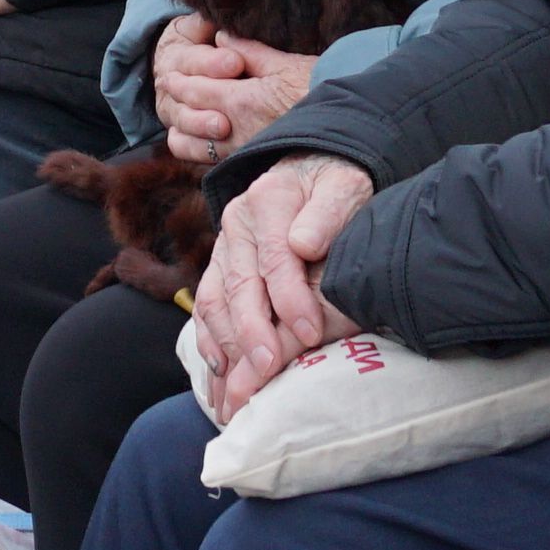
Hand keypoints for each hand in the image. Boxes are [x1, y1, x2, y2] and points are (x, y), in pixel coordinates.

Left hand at [149, 15, 320, 164]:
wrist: (348, 128)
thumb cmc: (320, 91)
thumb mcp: (286, 63)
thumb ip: (249, 51)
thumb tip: (220, 37)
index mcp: (242, 100)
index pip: (195, 90)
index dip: (179, 81)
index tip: (168, 74)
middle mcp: (236, 130)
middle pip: (186, 117)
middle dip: (174, 101)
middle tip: (168, 90)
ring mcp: (241, 151)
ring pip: (191, 146)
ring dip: (181, 129)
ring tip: (180, 115)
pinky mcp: (249, 164)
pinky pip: (210, 161)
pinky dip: (198, 148)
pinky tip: (202, 137)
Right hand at [198, 160, 372, 407]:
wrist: (314, 169)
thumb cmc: (337, 186)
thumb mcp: (345, 186)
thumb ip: (328, 212)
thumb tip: (304, 244)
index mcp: (268, 199)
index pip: (276, 257)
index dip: (291, 299)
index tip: (311, 334)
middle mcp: (237, 222)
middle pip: (240, 285)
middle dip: (252, 332)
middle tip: (268, 368)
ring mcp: (224, 245)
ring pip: (215, 300)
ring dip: (227, 343)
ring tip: (240, 380)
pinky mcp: (220, 265)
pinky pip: (205, 305)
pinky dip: (209, 339)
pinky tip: (220, 369)